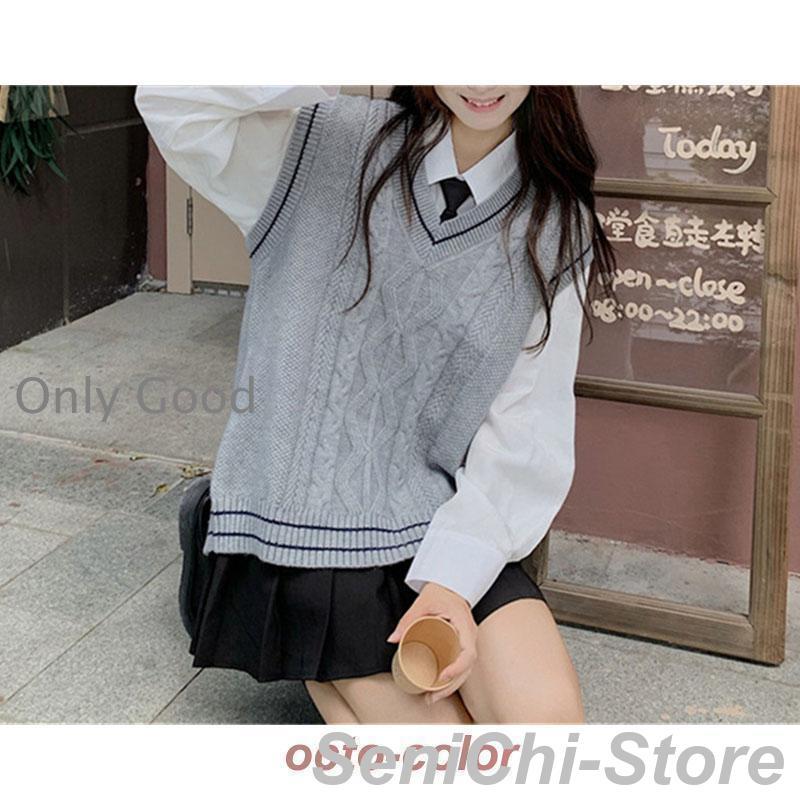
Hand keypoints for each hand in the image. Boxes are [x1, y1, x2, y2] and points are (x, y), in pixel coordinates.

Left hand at [386, 582, 477, 704]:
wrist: (449, 584)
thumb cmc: (440, 592)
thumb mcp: (423, 604)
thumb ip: (408, 620)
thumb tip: (393, 639)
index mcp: (465, 626)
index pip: (469, 653)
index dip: (457, 669)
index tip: (443, 677)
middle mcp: (470, 636)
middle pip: (467, 668)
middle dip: (450, 686)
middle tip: (430, 697)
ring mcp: (468, 641)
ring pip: (465, 670)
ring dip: (450, 687)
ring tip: (431, 698)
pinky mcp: (462, 645)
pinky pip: (461, 665)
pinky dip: (452, 680)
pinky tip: (439, 689)